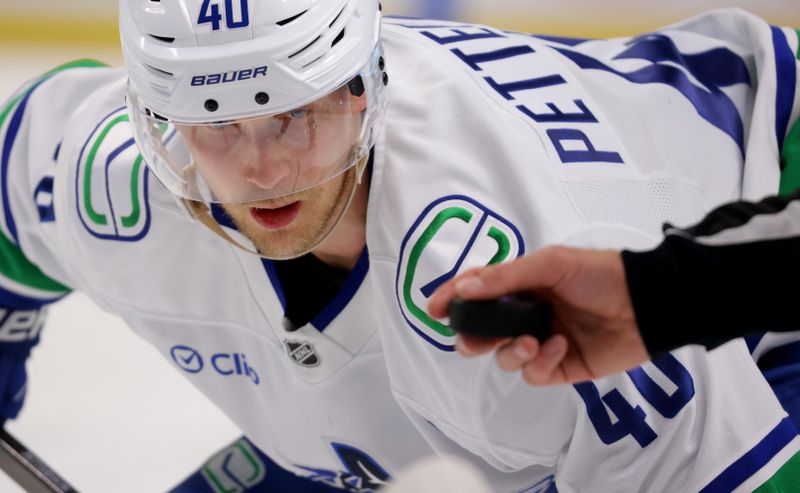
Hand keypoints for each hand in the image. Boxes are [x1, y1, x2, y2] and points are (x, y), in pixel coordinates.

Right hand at [427, 246, 649, 384]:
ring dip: (511, 351)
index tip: (434, 308)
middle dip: (472, 337)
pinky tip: (560, 346)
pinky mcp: (562, 367)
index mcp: (523, 284)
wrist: (649, 303)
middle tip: (473, 340)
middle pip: (483, 332)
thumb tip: (464, 288)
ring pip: (505, 357)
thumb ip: (506, 277)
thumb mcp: (551, 264)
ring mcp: (544, 341)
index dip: (454, 299)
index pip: (478, 291)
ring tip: (532, 341)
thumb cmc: (601, 274)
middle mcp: (528, 313)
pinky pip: (534, 373)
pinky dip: (541, 362)